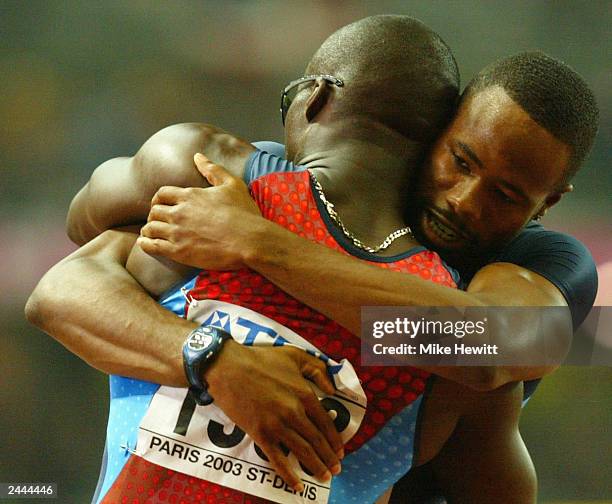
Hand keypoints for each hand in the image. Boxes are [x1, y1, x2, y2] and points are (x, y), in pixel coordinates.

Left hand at [137, 153, 263, 269]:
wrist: (249, 241)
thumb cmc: (244, 213)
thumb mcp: (232, 185)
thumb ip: (213, 169)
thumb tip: (197, 156)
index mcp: (190, 195)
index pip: (162, 193)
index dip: (159, 199)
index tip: (161, 204)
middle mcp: (179, 212)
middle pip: (154, 211)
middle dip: (154, 215)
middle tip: (158, 221)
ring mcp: (177, 232)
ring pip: (150, 228)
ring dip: (148, 229)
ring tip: (151, 233)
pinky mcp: (178, 251)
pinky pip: (151, 246)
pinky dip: (145, 243)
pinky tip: (145, 243)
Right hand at [206, 339, 343, 490]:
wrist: (228, 367)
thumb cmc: (261, 359)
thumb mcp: (294, 355)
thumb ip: (317, 369)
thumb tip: (332, 389)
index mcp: (305, 394)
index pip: (326, 423)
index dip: (335, 440)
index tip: (340, 451)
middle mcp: (295, 412)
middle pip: (317, 441)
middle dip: (329, 458)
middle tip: (336, 469)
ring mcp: (277, 425)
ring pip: (303, 452)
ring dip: (316, 467)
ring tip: (324, 477)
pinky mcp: (260, 434)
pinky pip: (278, 459)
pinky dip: (289, 475)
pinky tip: (297, 485)